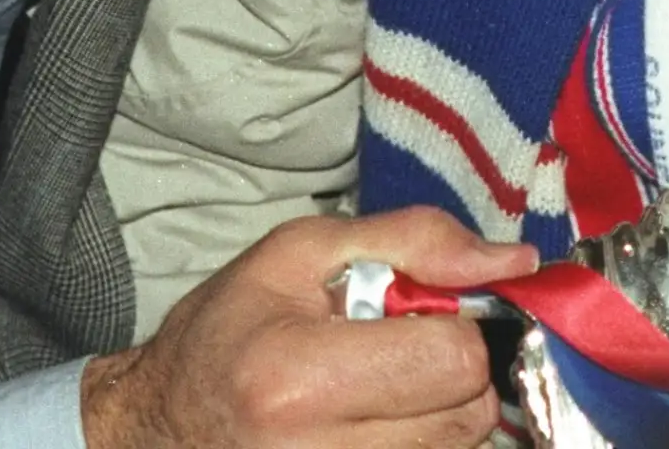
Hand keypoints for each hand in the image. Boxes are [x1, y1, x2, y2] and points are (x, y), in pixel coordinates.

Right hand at [81, 207, 532, 448]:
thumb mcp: (302, 251)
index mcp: (301, 379)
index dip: (460, 329)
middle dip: (458, 374)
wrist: (154, 426)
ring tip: (384, 388)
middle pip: (469, 417)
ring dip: (442, 415)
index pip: (454, 360)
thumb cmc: (227, 329)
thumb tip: (514, 261)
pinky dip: (421, 444)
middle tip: (405, 351)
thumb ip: (416, 241)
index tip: (425, 314)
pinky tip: (379, 422)